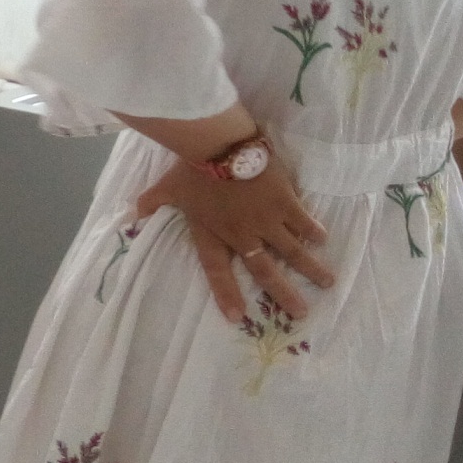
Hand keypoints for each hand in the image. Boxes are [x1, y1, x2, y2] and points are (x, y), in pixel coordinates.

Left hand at [133, 159, 335, 322]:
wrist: (217, 145)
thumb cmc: (189, 167)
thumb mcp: (165, 188)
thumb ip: (152, 203)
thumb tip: (134, 213)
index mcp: (212, 235)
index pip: (217, 271)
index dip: (226, 294)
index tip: (237, 317)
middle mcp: (242, 235)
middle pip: (265, 271)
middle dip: (284, 294)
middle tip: (301, 313)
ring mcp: (267, 220)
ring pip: (293, 251)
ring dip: (311, 268)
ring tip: (328, 283)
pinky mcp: (285, 201)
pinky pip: (303, 222)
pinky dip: (314, 232)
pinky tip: (324, 241)